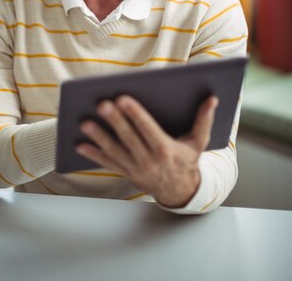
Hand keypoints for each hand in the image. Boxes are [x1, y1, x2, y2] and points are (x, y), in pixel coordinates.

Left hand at [76, 94, 217, 207]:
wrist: (180, 192)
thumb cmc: (187, 161)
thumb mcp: (199, 142)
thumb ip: (204, 120)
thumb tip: (212, 99)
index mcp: (166, 149)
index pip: (148, 129)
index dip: (135, 114)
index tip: (122, 98)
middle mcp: (149, 160)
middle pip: (129, 138)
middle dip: (114, 121)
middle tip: (101, 104)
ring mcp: (135, 168)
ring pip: (115, 151)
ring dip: (99, 137)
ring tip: (85, 123)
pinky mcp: (126, 173)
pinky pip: (107, 164)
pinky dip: (93, 155)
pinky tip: (79, 144)